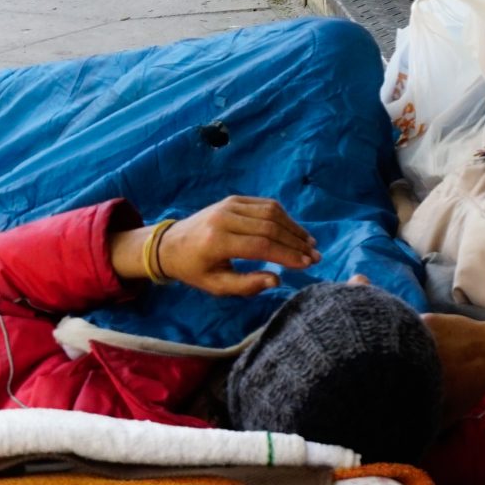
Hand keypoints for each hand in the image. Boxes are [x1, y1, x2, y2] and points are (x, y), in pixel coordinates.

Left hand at [112, 197, 318, 296]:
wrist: (170, 244)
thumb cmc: (195, 270)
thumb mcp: (216, 286)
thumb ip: (247, 285)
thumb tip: (277, 279)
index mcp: (217, 241)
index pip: (261, 246)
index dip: (287, 255)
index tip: (306, 264)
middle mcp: (224, 218)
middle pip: (270, 227)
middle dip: (296, 242)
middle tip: (314, 256)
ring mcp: (229, 205)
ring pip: (271, 212)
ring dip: (293, 228)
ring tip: (309, 243)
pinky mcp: (233, 199)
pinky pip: (265, 205)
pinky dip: (283, 217)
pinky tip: (293, 231)